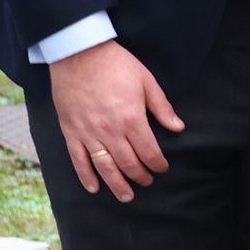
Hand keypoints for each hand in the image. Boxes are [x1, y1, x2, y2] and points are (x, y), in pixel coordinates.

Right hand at [51, 40, 180, 202]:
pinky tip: (93, 188)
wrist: (79, 53)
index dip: (157, 164)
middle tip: (147, 181)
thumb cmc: (116, 64)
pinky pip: (78, 160)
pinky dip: (86, 176)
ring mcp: (89, 133)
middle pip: (128, 163)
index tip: (162, 168)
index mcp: (131, 119)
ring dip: (117, 185)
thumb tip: (178, 127)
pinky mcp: (71, 132)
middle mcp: (110, 131)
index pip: (149, 152)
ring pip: (105, 167)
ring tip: (127, 196)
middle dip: (141, 176)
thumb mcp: (146, 81)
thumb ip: (162, 107)